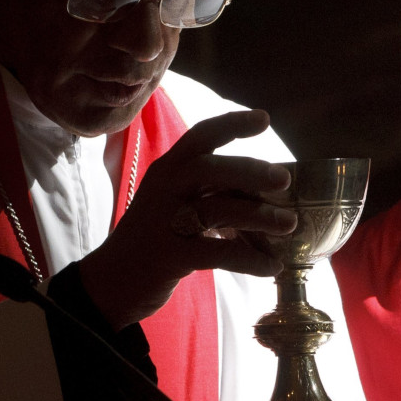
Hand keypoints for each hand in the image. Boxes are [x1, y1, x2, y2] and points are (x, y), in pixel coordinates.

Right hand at [78, 110, 297, 329]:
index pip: (200, 136)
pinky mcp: (170, 255)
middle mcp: (164, 189)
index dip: (232, 124)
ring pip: (218, 210)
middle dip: (250, 171)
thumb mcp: (175, 203)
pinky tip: (271, 267)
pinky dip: (249, 260)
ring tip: (289, 224)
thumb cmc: (155, 238)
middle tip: (284, 180)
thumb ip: (209, 192)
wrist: (111, 281)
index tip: (265, 119)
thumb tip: (265, 189)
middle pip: (210, 168)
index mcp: (167, 170)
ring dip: (259, 217)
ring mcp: (165, 222)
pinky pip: (218, 253)